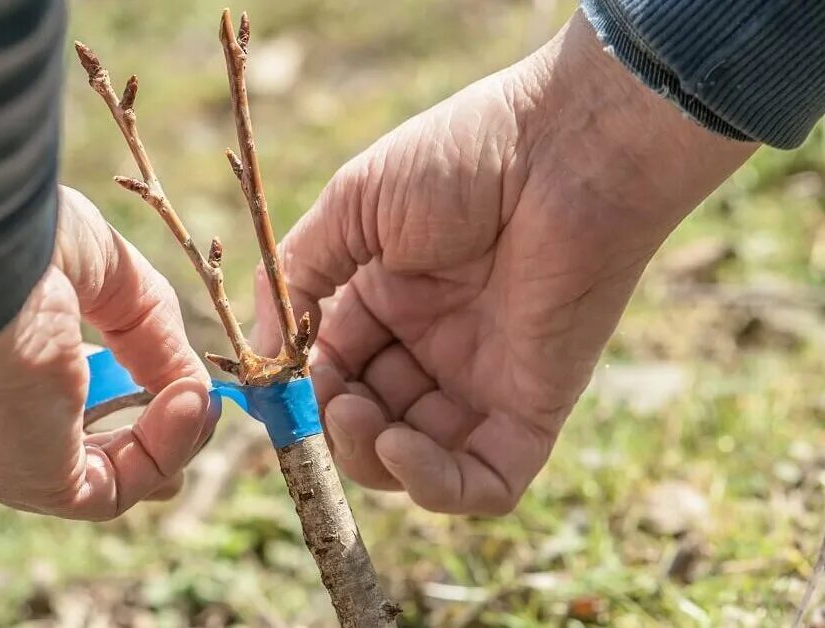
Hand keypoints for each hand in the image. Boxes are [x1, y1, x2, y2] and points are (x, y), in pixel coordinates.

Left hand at [0, 187, 215, 519]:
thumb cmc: (11, 242)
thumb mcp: (96, 271)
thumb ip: (145, 328)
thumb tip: (192, 388)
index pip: (24, 404)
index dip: (99, 394)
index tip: (150, 374)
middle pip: (59, 452)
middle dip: (135, 437)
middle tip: (189, 404)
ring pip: (91, 478)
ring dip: (161, 441)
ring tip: (200, 398)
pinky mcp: (26, 481)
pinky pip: (111, 489)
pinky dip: (162, 451)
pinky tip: (190, 403)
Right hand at [254, 13, 756, 514]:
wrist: (566, 149)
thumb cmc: (461, 159)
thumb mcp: (354, 206)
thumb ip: (298, 275)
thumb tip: (259, 353)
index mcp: (390, 299)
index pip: (332, 367)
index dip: (302, 386)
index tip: (277, 385)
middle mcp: (434, 347)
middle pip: (368, 423)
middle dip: (333, 427)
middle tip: (329, 403)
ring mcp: (483, 382)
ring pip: (416, 464)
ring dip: (370, 458)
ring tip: (358, 417)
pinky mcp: (532, 409)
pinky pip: (484, 483)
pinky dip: (434, 485)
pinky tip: (401, 447)